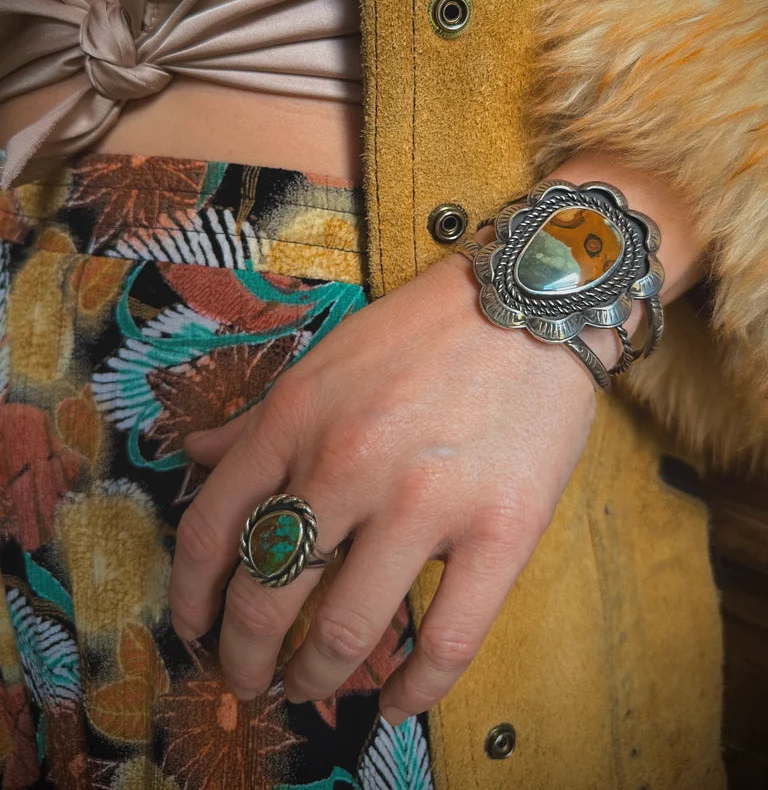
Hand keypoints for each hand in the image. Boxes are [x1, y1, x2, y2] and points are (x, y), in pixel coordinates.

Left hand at [168, 246, 597, 724]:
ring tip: (311, 692)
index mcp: (294, 419)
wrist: (530, 302)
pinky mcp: (500, 531)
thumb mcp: (322, 361)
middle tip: (249, 680)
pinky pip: (447, 641)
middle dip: (244, 657)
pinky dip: (414, 693)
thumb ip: (256, 419)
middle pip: (266, 594)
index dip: (190, 597)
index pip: (212, 530)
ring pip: (346, 631)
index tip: (194, 629)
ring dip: (315, 680)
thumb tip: (194, 455)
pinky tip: (397, 705)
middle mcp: (346, 464)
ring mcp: (424, 502)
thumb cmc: (422, 331)